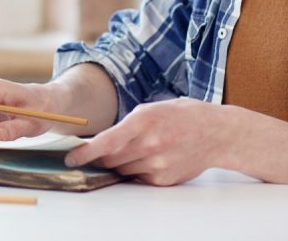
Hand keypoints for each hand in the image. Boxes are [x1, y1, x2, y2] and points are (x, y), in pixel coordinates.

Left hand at [63, 98, 240, 185]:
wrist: (216, 133)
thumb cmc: (180, 116)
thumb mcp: (151, 109)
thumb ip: (126, 125)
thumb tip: (101, 142)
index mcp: (144, 121)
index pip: (107, 142)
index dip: (85, 152)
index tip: (71, 158)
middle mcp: (150, 144)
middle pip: (110, 158)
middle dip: (102, 156)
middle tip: (103, 150)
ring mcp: (158, 164)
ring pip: (122, 169)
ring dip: (121, 162)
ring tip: (138, 148)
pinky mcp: (163, 179)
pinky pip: (137, 178)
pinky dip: (137, 170)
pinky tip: (152, 157)